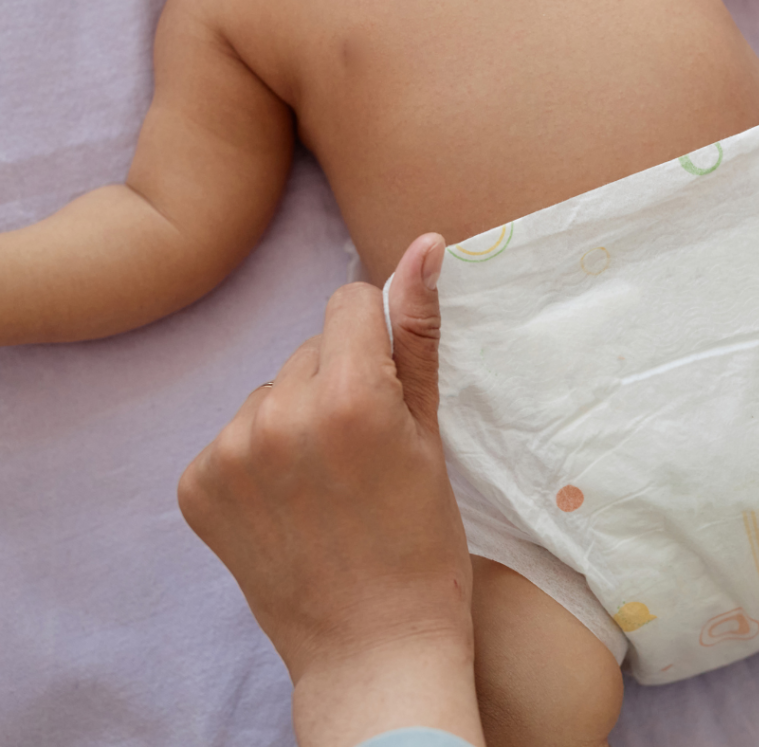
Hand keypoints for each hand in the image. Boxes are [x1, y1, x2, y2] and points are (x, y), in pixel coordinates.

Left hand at [177, 233, 483, 746]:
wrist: (374, 646)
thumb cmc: (422, 539)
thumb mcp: (430, 430)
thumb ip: (418, 331)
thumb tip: (424, 244)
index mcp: (347, 396)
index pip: (349, 301)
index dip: (376, 336)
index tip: (386, 385)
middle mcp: (277, 415)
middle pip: (308, 350)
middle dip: (336, 381)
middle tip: (362, 450)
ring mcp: (228, 454)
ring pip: (270, 392)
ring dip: (294, 418)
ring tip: (324, 482)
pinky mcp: (196, 487)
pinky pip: (233, 436)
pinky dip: (257, 458)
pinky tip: (286, 503)